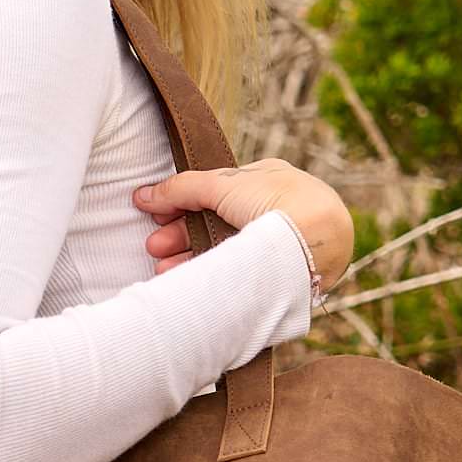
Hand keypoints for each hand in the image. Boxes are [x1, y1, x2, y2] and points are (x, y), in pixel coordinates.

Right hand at [132, 158, 352, 291]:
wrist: (318, 240)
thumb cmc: (277, 202)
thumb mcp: (221, 184)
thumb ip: (180, 188)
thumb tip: (143, 195)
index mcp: (266, 180)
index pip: (214, 191)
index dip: (182, 203)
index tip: (155, 215)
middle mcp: (273, 208)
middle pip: (215, 223)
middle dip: (180, 236)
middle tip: (154, 248)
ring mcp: (277, 240)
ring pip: (224, 250)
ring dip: (189, 258)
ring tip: (163, 270)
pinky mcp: (279, 270)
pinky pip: (238, 270)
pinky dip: (211, 274)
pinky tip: (187, 280)